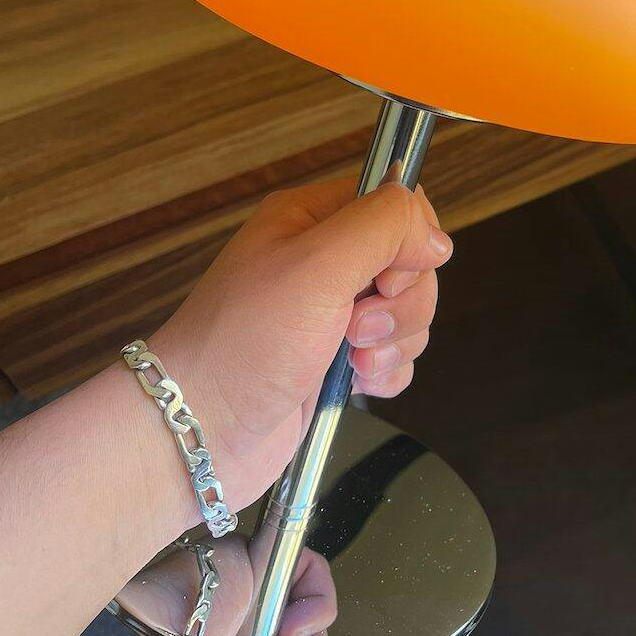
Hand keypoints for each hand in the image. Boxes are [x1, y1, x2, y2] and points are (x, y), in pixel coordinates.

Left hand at [149, 177, 451, 514]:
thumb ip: (383, 228)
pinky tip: (358, 384)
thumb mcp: (316, 265)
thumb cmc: (240, 345)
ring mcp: (331, 314)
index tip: (384, 276)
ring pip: (407, 313)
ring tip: (351, 360)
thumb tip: (434, 234)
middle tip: (355, 326)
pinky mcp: (337, 361)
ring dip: (394, 342)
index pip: (395, 204)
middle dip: (400, 303)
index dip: (408, 242)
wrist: (200, 432)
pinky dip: (388, 373)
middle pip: (410, 264)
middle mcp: (323, 261)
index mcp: (311, 219)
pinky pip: (396, 357)